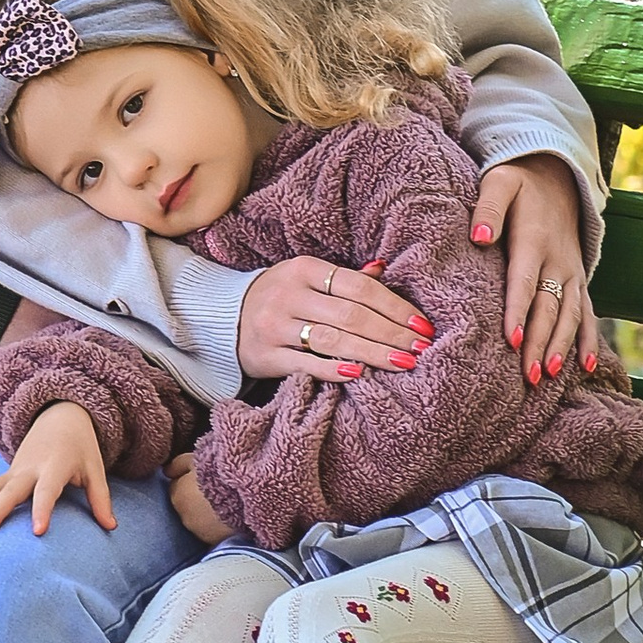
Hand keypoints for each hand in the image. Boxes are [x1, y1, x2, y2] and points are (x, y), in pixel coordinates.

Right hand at [0, 401, 115, 537]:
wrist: (60, 415)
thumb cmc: (81, 447)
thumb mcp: (95, 469)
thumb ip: (100, 498)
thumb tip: (111, 527)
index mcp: (54, 466)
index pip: (47, 491)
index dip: (42, 510)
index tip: (37, 531)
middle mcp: (30, 468)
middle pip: (10, 490)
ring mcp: (14, 470)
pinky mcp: (7, 474)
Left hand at [164, 450, 228, 545]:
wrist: (249, 496)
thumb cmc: (221, 474)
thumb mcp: (198, 459)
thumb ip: (179, 464)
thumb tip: (166, 471)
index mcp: (178, 496)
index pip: (176, 487)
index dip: (189, 480)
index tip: (205, 477)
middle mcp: (185, 517)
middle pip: (188, 505)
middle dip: (197, 499)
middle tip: (217, 489)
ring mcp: (202, 533)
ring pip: (201, 520)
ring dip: (208, 513)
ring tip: (227, 503)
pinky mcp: (218, 542)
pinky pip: (215, 531)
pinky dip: (220, 525)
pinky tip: (232, 516)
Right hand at [236, 255, 431, 383]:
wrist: (221, 319)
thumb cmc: (278, 298)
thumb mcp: (306, 279)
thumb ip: (345, 278)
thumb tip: (385, 268)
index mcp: (303, 269)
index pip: (359, 287)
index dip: (394, 306)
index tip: (421, 326)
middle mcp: (288, 294)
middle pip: (350, 315)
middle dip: (391, 334)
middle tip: (421, 349)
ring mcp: (273, 325)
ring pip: (332, 340)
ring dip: (373, 353)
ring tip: (403, 363)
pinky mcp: (264, 356)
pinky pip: (304, 364)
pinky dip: (333, 369)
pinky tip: (359, 374)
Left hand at [472, 154, 599, 384]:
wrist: (557, 177)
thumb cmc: (518, 183)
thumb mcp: (499, 182)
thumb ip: (488, 208)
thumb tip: (479, 237)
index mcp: (534, 241)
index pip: (524, 282)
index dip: (518, 312)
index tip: (512, 340)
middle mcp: (558, 261)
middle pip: (548, 307)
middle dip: (539, 342)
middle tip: (528, 375)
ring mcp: (572, 272)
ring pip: (569, 315)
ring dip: (561, 346)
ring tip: (550, 376)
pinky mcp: (579, 279)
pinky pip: (587, 312)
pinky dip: (588, 339)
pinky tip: (587, 367)